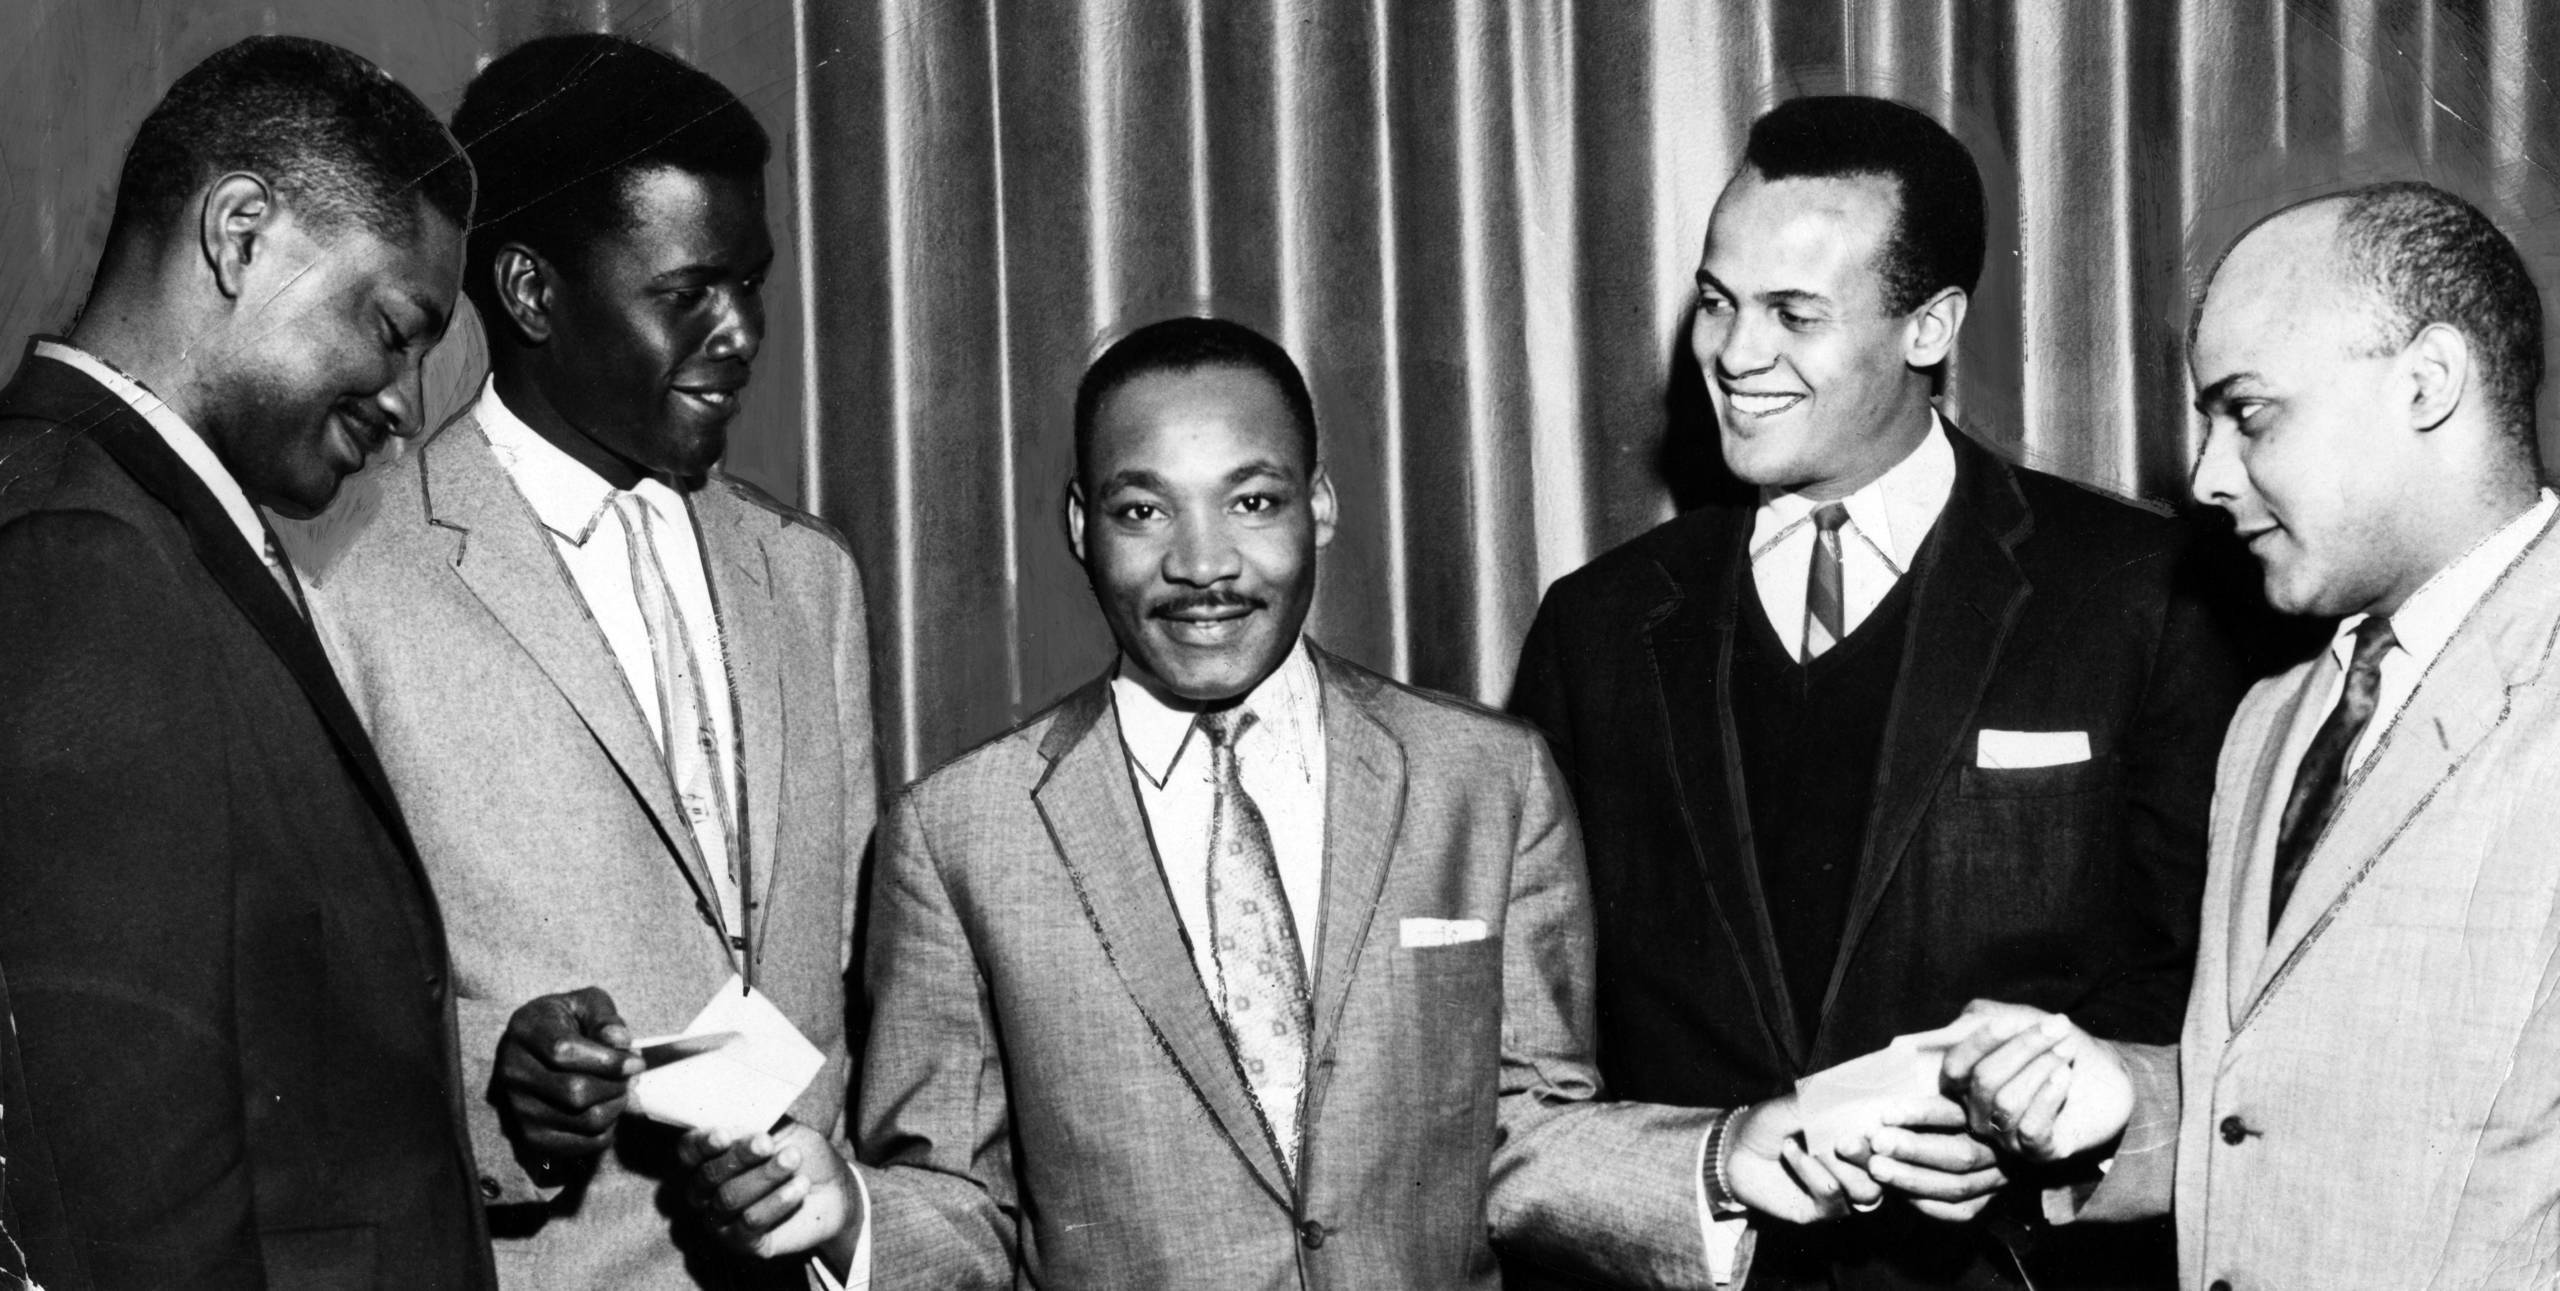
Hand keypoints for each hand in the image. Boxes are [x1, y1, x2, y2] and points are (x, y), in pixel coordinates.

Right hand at [494, 986, 641, 1167]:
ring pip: (582, 1120)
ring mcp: (519, 1108)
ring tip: (621, 1091)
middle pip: (575, 1092)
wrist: (535, 1048)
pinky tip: (606, 1110)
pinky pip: (580, 1145)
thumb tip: (620, 1040)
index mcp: (526, 1031)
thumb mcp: (586, 1004)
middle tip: (630, 1077)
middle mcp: (514, 1072)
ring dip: (615, 1108)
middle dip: (616, 1086)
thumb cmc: (567, 1022)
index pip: (564, 1052)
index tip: (635, 1061)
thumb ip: (604, 1018)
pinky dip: (605, 1132)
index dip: (608, 1060)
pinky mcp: (531, 1135)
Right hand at [677, 1121, 864, 1260]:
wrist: (833, 1189)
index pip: (689, 1151)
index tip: (725, 1134)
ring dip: (764, 1177)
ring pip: (729, 1198)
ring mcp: (720, 1219)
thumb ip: (756, 1123)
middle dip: (740, 1156)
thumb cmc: (799, 1153)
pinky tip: (799, 1187)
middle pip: (708, 1175)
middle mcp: (705, 1191)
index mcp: (708, 1157)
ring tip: (793, 1160)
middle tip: (768, 1143)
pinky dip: (777, 1202)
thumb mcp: (782, 1130)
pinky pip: (751, 1223)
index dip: (701, 1143)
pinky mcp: (743, 1242)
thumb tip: (735, 1116)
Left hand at [1725, 1094, 1881, 1223]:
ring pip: (1866, 1190)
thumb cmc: (1771, 1122)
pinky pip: (1831, 1196)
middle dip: (1867, 1153)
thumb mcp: (1799, 1104)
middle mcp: (1861, 1168)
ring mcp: (1845, 1192)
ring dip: (1840, 1166)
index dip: (1893, 1131)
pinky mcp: (1823, 1210)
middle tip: (1845, 1138)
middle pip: (1886, 1170)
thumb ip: (1830, 1102)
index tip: (1881, 1117)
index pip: (1894, 1140)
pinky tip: (1791, 1151)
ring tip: (1814, 1144)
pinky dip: (1812, 1171)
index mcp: (1864, 1140)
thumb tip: (1865, 1094)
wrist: (1734, 1149)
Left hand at [1834, 1094, 2007, 1221]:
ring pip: (1959, 1186)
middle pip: (1962, 1154)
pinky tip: (1897, 1192)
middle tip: (1877, 1143)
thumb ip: (1896, 1109)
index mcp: (1984, 1113)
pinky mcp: (1985, 1203)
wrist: (1939, 1146)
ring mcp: (1995, 1178)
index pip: (1958, 1113)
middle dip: (1915, 1150)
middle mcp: (1997, 1148)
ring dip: (1912, 1179)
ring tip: (1876, 1168)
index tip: (1886, 1114)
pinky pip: (1959, 1211)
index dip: (1922, 1114)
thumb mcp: (1914, 1101)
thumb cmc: (1919, 1116)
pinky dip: (1925, 1203)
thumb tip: (1870, 1123)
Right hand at [1940, 1000, 2132, 1162]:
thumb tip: (1963, 1026)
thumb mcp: (2020, 1020)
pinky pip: (2031, 1129)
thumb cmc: (2057, 1046)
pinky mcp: (2038, 1152)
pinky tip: (2066, 1076)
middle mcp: (1980, 1114)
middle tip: (2059, 1027)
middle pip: (1984, 1080)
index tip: (2011, 1021)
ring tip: (2067, 1049)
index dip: (1978, 1044)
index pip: (1955, 1068)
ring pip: (2007, 1103)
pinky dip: (2049, 1097)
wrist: (2110, 1078)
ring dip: (2041, 1068)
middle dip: (2023, 1047)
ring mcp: (2008, 1136)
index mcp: (1968, 1084)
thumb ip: (1985, 1016)